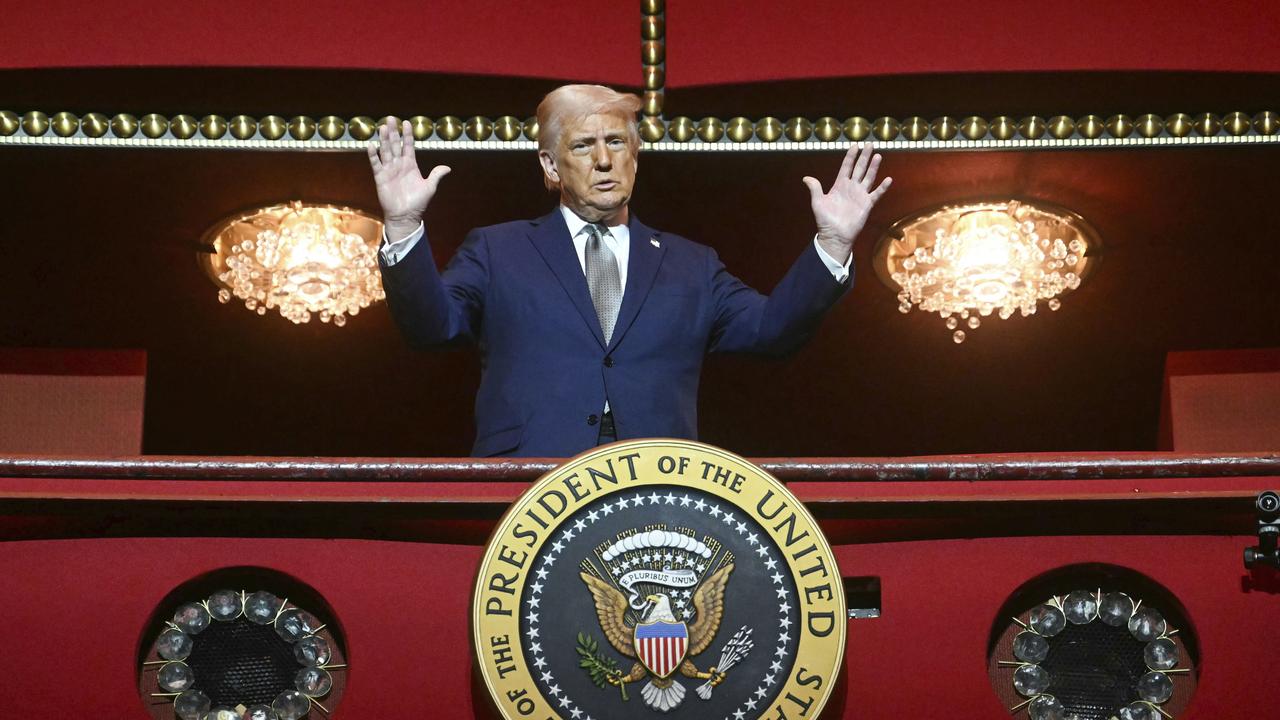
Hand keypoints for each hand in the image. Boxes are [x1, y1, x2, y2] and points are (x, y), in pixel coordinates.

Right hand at [366, 117, 450, 239]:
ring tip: (383, 127)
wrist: (405, 216)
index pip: (408, 146)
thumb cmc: (417, 202)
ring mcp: (389, 170)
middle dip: (394, 132)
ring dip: (384, 139)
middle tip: (391, 118)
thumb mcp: (429, 187)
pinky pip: (376, 165)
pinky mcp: (381, 178)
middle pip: (395, 144)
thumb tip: (448, 168)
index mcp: (410, 165)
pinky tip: (371, 146)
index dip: (408, 134)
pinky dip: (373, 155)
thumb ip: (436, 175)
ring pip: (386, 151)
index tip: (407, 122)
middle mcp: (399, 165)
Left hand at [802, 143, 891, 262]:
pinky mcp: (867, 204)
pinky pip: (876, 194)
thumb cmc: (825, 220)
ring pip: (869, 177)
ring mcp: (860, 195)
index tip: (855, 146)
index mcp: (839, 185)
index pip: (846, 167)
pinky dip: (882, 187)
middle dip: (864, 156)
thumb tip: (806, 178)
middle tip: (869, 144)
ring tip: (878, 155)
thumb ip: (815, 189)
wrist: (835, 235)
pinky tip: (888, 179)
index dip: (850, 156)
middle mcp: (851, 188)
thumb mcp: (817, 202)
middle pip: (859, 168)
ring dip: (873, 167)